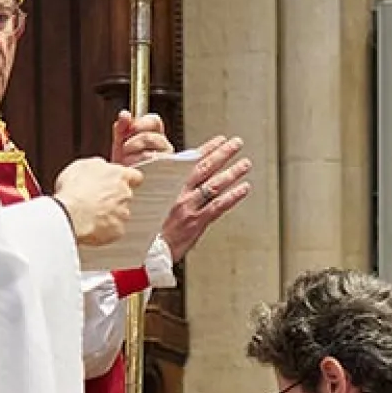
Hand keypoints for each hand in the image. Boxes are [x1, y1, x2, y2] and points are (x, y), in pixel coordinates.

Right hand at [52, 158, 141, 245]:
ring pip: (119, 214)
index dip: (128, 180)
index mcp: (118, 175)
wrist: (71, 214)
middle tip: (95, 199)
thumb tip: (101, 167)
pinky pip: (113, 230)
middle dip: (113, 198)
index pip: (135, 176)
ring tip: (89, 214)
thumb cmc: (74, 190)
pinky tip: (91, 225)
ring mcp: (123, 214)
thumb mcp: (82, 166)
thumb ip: (98, 166)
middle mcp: (125, 194)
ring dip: (108, 214)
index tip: (122, 182)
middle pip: (125, 196)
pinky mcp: (118, 231)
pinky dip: (104, 229)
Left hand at [110, 111, 172, 167]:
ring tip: (126, 161)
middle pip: (151, 136)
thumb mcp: (121, 141)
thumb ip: (122, 127)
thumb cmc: (124, 162)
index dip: (142, 122)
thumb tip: (125, 114)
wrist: (122, 183)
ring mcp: (165, 160)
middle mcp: (163, 145)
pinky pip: (151, 168)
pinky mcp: (164, 173)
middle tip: (124, 149)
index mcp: (155, 134)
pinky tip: (132, 169)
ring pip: (151, 153)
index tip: (130, 127)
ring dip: (134, 156)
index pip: (154, 121)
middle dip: (134, 142)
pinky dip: (138, 166)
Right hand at [160, 136, 251, 260]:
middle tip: (236, 143)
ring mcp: (189, 207)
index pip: (190, 162)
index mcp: (168, 186)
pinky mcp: (196, 222)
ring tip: (245, 164)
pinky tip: (243, 188)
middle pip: (205, 168)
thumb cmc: (148, 229)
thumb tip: (177, 177)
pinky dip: (233, 196)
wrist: (146, 252)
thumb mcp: (151, 203)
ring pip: (214, 185)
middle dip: (222, 154)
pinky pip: (218, 206)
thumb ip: (166, 189)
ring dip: (232, 173)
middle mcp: (179, 194)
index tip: (220, 140)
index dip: (207, 149)